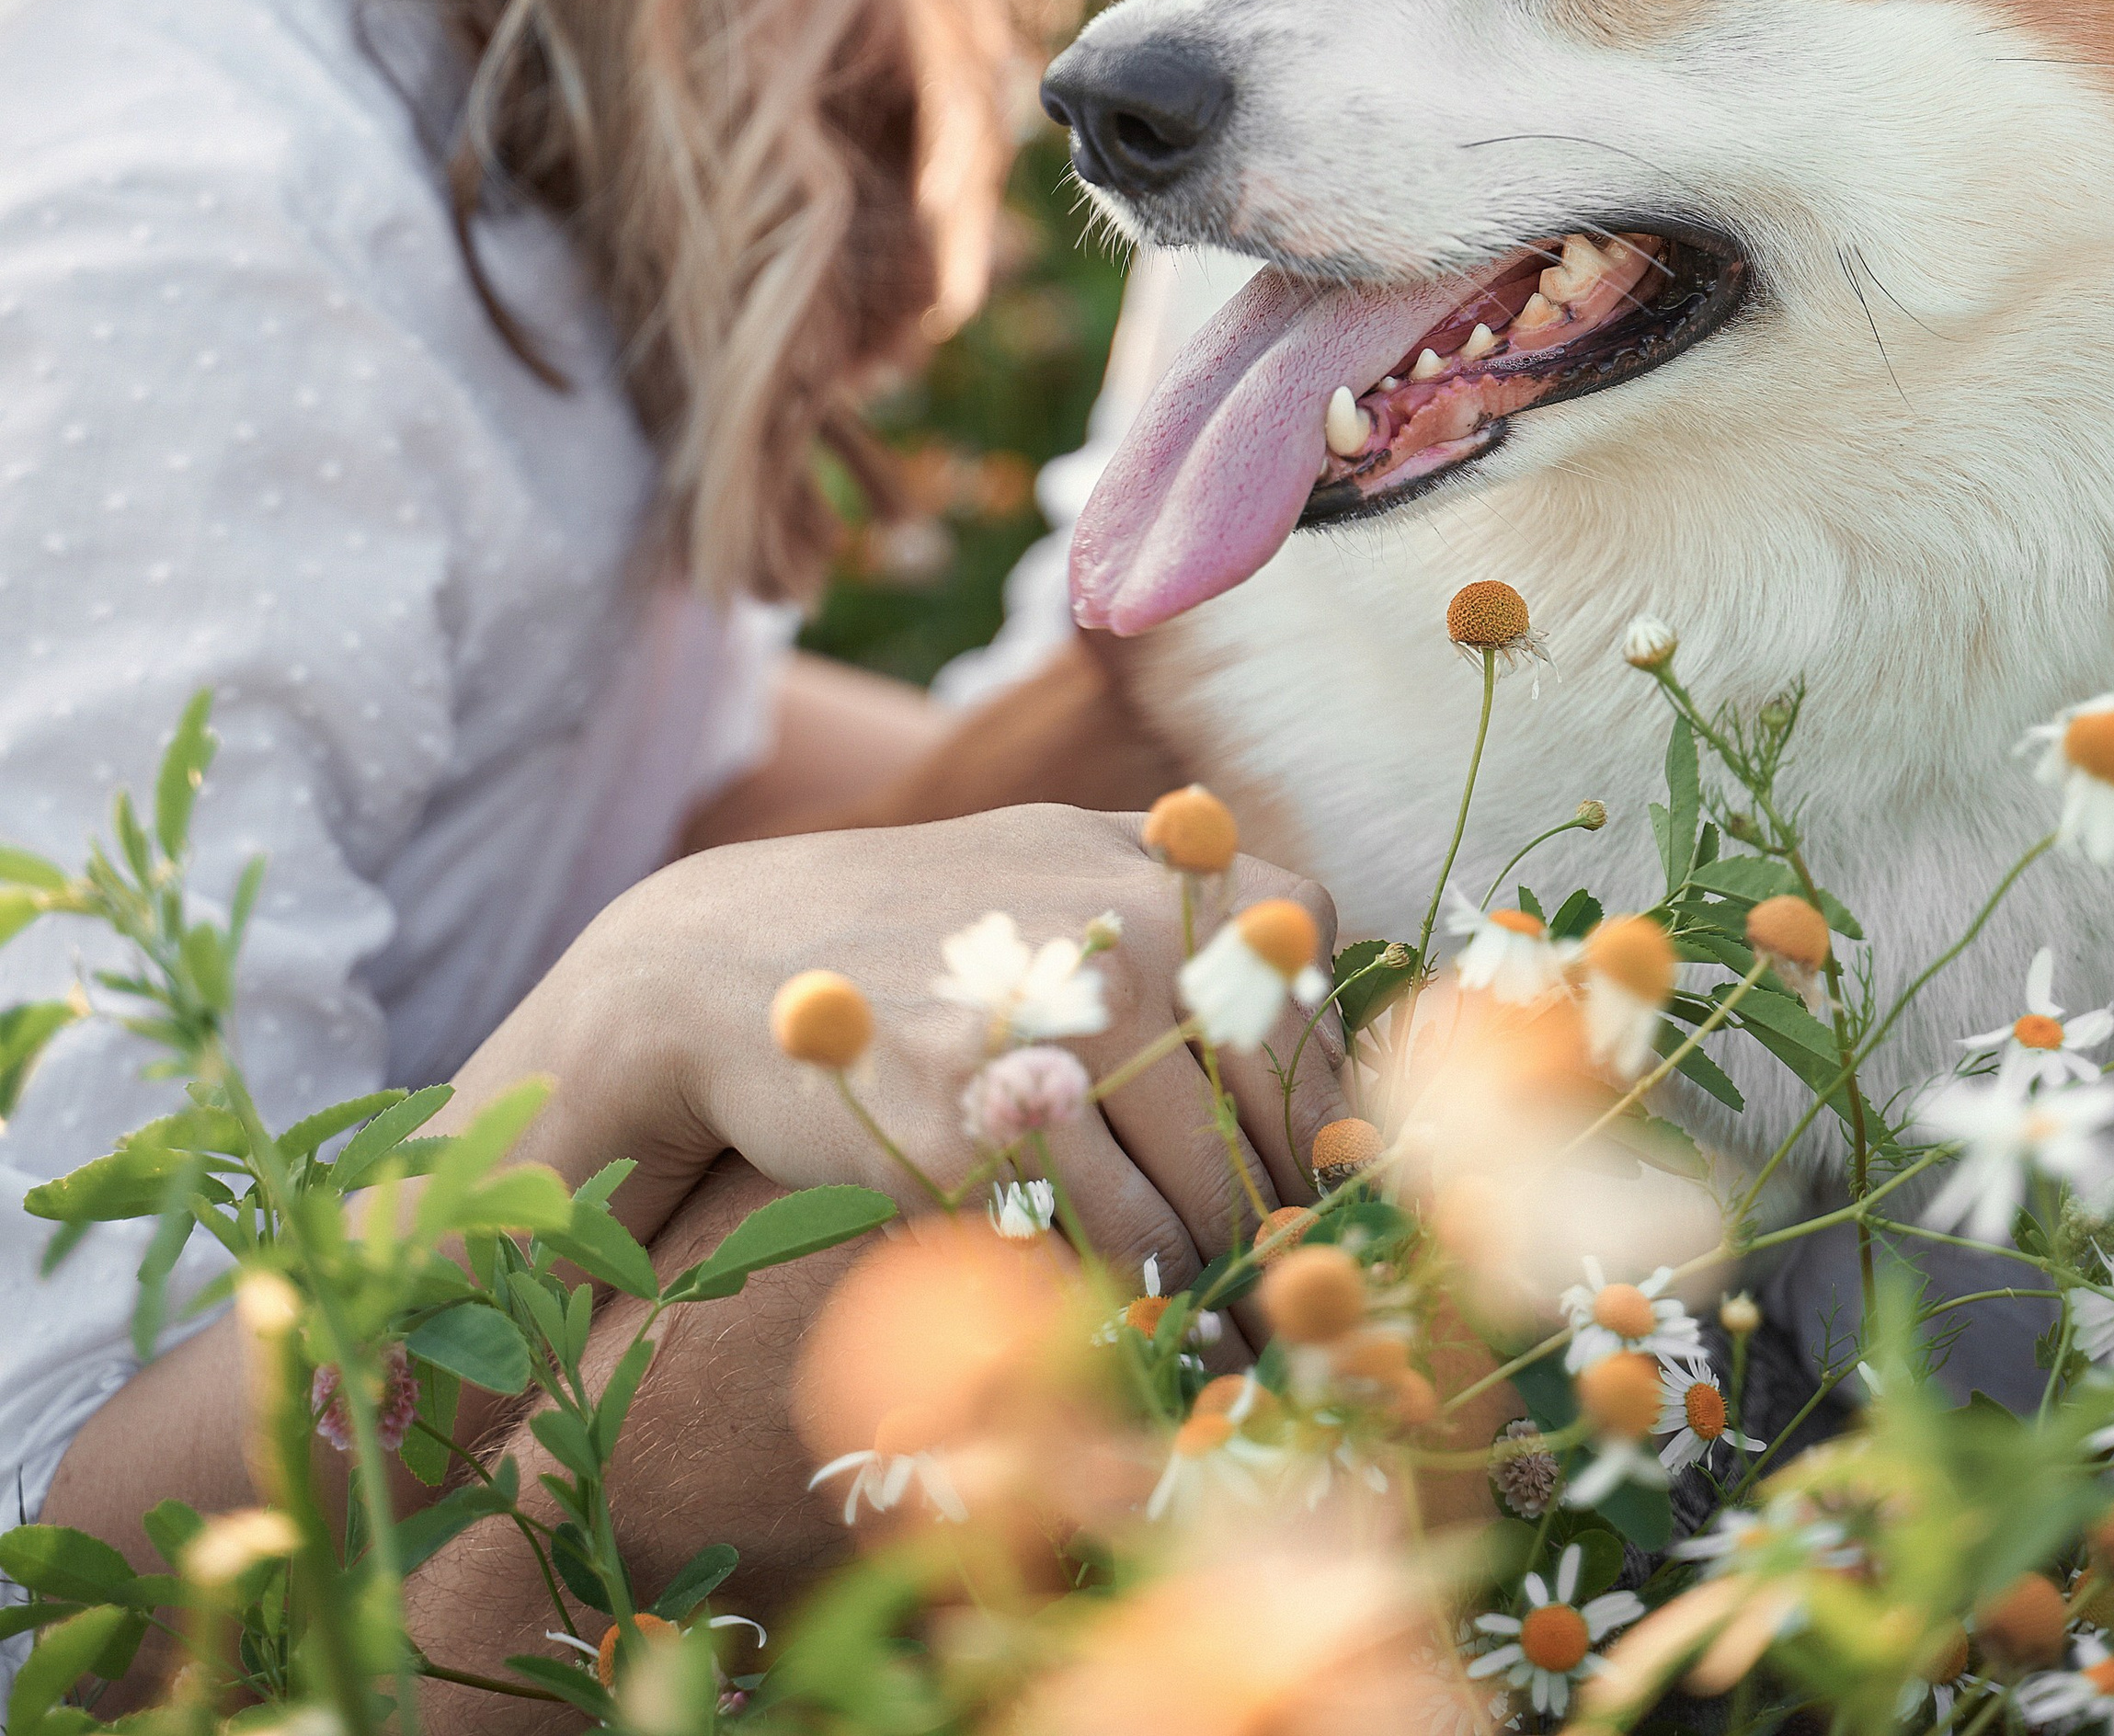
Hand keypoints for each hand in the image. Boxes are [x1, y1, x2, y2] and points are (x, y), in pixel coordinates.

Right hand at [452, 806, 1344, 1296]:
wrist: (729, 959)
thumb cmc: (926, 918)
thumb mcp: (1069, 854)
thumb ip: (1201, 897)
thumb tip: (1331, 987)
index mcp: (1172, 876)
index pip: (1312, 1030)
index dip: (1320, 1121)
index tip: (1304, 1177)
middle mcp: (1131, 944)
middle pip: (1265, 1135)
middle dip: (1272, 1219)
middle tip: (1269, 1278)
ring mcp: (1049, 1038)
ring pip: (1195, 1208)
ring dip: (1208, 1274)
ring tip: (1208, 1311)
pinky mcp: (969, 1137)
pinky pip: (1099, 1252)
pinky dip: (1120, 1294)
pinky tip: (1112, 1298)